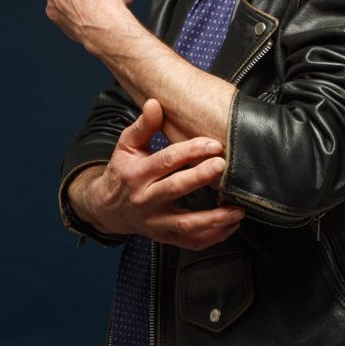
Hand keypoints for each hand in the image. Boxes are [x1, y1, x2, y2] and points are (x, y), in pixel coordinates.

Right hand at [68, 99, 244, 249]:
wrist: (107, 209)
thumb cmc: (123, 172)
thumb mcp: (126, 146)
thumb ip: (143, 125)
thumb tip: (155, 103)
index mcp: (136, 175)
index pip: (165, 161)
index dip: (189, 151)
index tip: (213, 144)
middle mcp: (145, 200)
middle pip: (175, 189)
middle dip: (200, 177)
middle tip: (223, 166)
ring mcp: (155, 223)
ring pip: (185, 224)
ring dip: (214, 219)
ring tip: (237, 209)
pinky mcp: (164, 238)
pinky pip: (190, 242)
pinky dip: (212, 237)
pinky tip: (231, 226)